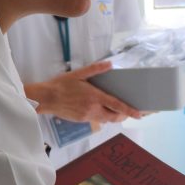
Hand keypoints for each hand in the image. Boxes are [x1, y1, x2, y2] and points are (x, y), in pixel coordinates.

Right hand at [24, 61, 144, 125]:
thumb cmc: (60, 84)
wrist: (45, 98)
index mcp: (94, 97)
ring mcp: (87, 116)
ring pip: (105, 120)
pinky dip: (101, 116)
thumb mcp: (78, 74)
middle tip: (126, 111)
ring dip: (112, 116)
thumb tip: (110, 64)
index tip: (139, 114)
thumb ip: (95, 69)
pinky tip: (98, 109)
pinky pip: (95, 119)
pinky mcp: (80, 120)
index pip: (117, 105)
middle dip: (122, 116)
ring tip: (115, 110)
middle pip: (114, 117)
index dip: (129, 111)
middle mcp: (93, 109)